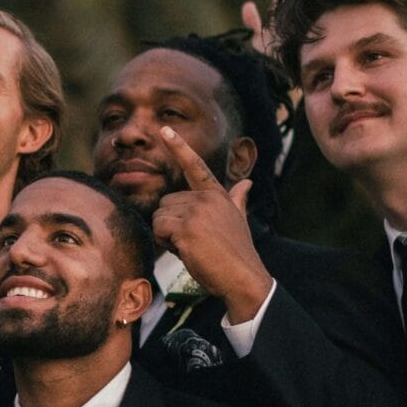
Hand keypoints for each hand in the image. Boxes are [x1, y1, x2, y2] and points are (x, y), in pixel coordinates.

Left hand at [151, 128, 271, 321]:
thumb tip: (247, 182)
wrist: (243, 277)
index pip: (195, 166)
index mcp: (218, 195)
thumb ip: (237, 198)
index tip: (164, 129)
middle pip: (165, 203)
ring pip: (159, 217)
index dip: (179, 147)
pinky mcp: (186, 227)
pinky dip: (166, 244)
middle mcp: (207, 198)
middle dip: (171, 225)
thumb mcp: (238, 220)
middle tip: (194, 241)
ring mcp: (196, 211)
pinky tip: (187, 252)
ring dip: (168, 236)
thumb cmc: (237, 253)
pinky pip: (159, 230)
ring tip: (193, 247)